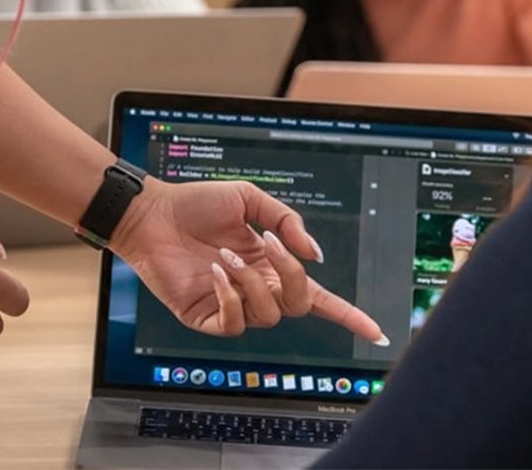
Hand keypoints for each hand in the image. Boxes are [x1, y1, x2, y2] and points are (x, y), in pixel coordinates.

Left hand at [111, 179, 388, 344]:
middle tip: (268, 244)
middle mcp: (258, 289)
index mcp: (272, 266)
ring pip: (267, 314)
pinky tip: (214, 273)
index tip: (377, 332)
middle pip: (299, 304)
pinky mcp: (206, 318)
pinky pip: (234, 324)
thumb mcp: (249, 199)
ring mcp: (233, 305)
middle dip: (290, 275)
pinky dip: (229, 296)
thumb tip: (312, 254)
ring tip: (225, 255)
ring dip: (251, 281)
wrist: (153, 214)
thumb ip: (287, 221)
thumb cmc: (197, 204)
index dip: (349, 315)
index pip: (318, 298)